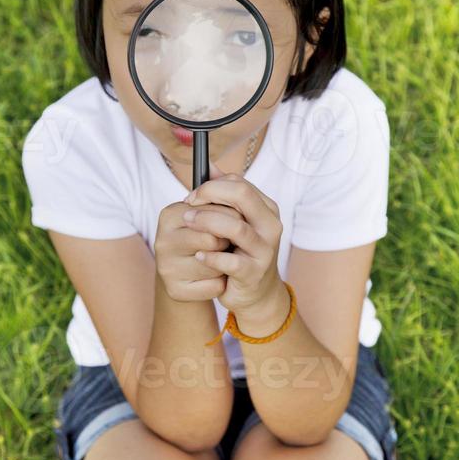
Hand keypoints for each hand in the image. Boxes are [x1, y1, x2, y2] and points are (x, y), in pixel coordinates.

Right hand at [154, 188, 246, 303]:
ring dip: (227, 262)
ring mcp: (167, 268)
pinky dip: (223, 283)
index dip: (232, 218)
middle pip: (212, 239)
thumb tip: (216, 168)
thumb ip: (215, 194)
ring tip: (223, 259)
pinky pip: (214, 286)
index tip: (238, 221)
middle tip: (232, 242)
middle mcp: (162, 241)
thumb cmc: (206, 238)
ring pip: (214, 265)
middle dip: (230, 241)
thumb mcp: (208, 213)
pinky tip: (219, 277)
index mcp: (169, 215)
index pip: (210, 212)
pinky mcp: (176, 290)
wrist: (193, 276)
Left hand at [182, 163, 283, 315]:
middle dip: (210, 195)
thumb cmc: (241, 252)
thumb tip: (208, 165)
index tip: (192, 196)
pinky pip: (230, 261)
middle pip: (242, 195)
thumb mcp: (236, 220)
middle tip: (188, 206)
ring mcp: (264, 250)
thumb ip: (224, 193)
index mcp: (266, 209)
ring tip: (188, 224)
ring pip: (236, 227)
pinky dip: (211, 256)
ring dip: (207, 222)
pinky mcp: (254, 273)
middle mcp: (270, 226)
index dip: (212, 185)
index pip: (240, 183)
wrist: (256, 293)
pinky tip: (198, 255)